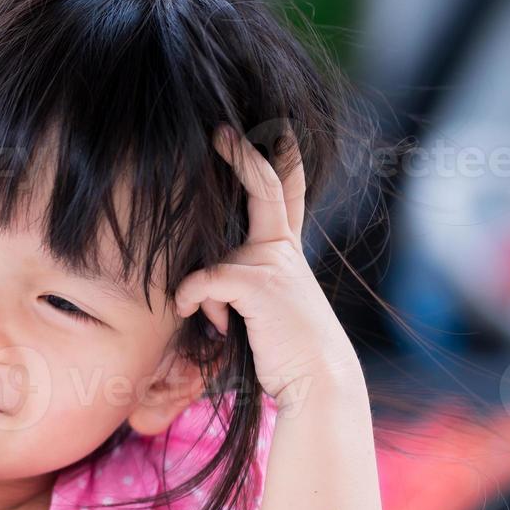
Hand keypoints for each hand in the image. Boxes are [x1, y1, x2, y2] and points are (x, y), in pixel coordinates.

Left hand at [175, 124, 361, 407]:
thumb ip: (239, 287)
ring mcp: (273, 262)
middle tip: (221, 130)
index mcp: (286, 253)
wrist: (317, 379)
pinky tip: (205, 320)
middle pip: (265, 187)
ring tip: (226, 325)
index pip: (286, 195)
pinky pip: (203, 280)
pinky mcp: (257, 283)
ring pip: (215, 258)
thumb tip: (199, 287)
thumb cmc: (284, 351)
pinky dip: (193, 299)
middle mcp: (283, 250)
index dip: (281, 160)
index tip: (273, 130)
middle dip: (244, 155)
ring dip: (205, 295)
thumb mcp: (262, 310)